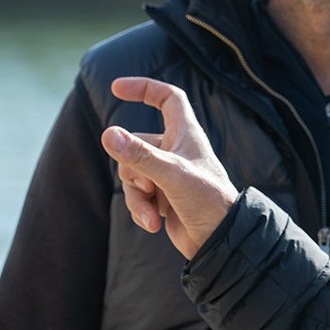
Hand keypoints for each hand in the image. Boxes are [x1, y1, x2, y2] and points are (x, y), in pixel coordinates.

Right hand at [100, 76, 238, 259]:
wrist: (221, 241)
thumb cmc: (208, 201)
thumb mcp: (172, 175)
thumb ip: (140, 156)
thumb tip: (108, 135)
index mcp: (185, 134)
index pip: (166, 97)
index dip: (143, 87)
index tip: (116, 88)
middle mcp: (175, 150)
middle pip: (135, 144)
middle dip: (133, 168)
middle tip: (150, 187)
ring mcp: (166, 174)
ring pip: (131, 172)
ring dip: (137, 195)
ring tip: (153, 213)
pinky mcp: (161, 196)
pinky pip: (136, 194)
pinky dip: (140, 209)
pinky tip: (154, 224)